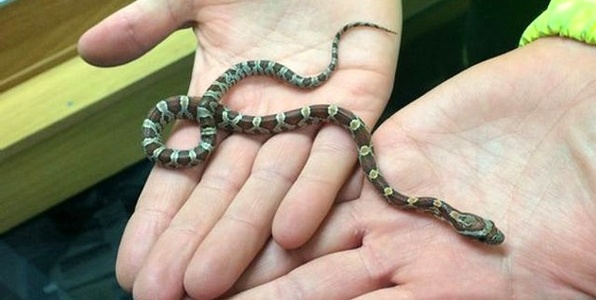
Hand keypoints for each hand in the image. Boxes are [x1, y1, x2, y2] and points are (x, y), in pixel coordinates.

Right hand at [79, 1, 400, 298]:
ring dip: (246, 234)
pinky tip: (289, 232)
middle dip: (195, 243)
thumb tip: (87, 52)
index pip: (184, 173)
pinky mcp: (359, 98)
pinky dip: (317, 189)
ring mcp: (311, 116)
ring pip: (276, 185)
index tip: (133, 267)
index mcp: (222, 103)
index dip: (159, 219)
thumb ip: (148, 22)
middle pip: (227, 192)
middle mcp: (264, 122)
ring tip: (211, 283)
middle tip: (163, 295)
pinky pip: (339, 152)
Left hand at [225, 38, 595, 297]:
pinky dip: (289, 190)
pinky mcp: (392, 152)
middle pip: (310, 291)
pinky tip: (241, 203)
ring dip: (249, 257)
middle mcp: (401, 260)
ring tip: (189, 282)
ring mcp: (391, 206)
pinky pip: (330, 172)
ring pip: (306, 237)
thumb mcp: (560, 290)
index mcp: (440, 298)